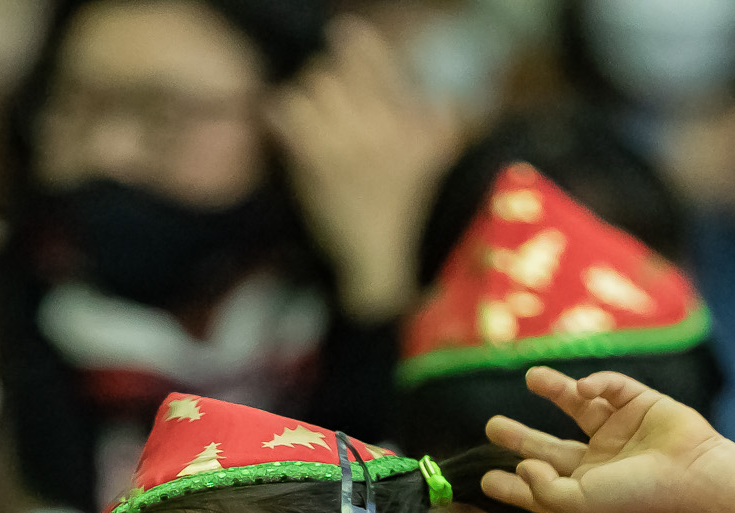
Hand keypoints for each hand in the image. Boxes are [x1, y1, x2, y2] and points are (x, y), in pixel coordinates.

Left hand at [267, 16, 459, 321]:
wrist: (377, 258)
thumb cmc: (401, 209)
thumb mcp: (431, 161)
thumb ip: (440, 124)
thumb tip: (451, 101)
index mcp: (407, 126)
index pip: (378, 66)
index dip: (359, 44)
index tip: (345, 32)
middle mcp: (380, 129)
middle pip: (337, 72)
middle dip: (328, 78)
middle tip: (328, 98)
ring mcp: (345, 144)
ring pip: (312, 87)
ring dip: (307, 96)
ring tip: (312, 115)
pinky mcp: (314, 162)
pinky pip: (288, 113)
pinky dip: (283, 116)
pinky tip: (288, 128)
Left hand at [483, 365, 734, 512]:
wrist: (694, 477)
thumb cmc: (638, 497)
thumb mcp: (581, 501)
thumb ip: (545, 488)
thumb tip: (522, 467)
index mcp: (588, 492)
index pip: (543, 489)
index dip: (515, 486)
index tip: (486, 480)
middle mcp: (602, 463)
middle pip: (552, 448)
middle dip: (522, 438)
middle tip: (491, 426)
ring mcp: (622, 432)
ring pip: (579, 407)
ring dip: (554, 390)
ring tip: (530, 376)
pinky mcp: (642, 403)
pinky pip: (611, 386)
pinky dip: (595, 383)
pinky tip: (583, 389)